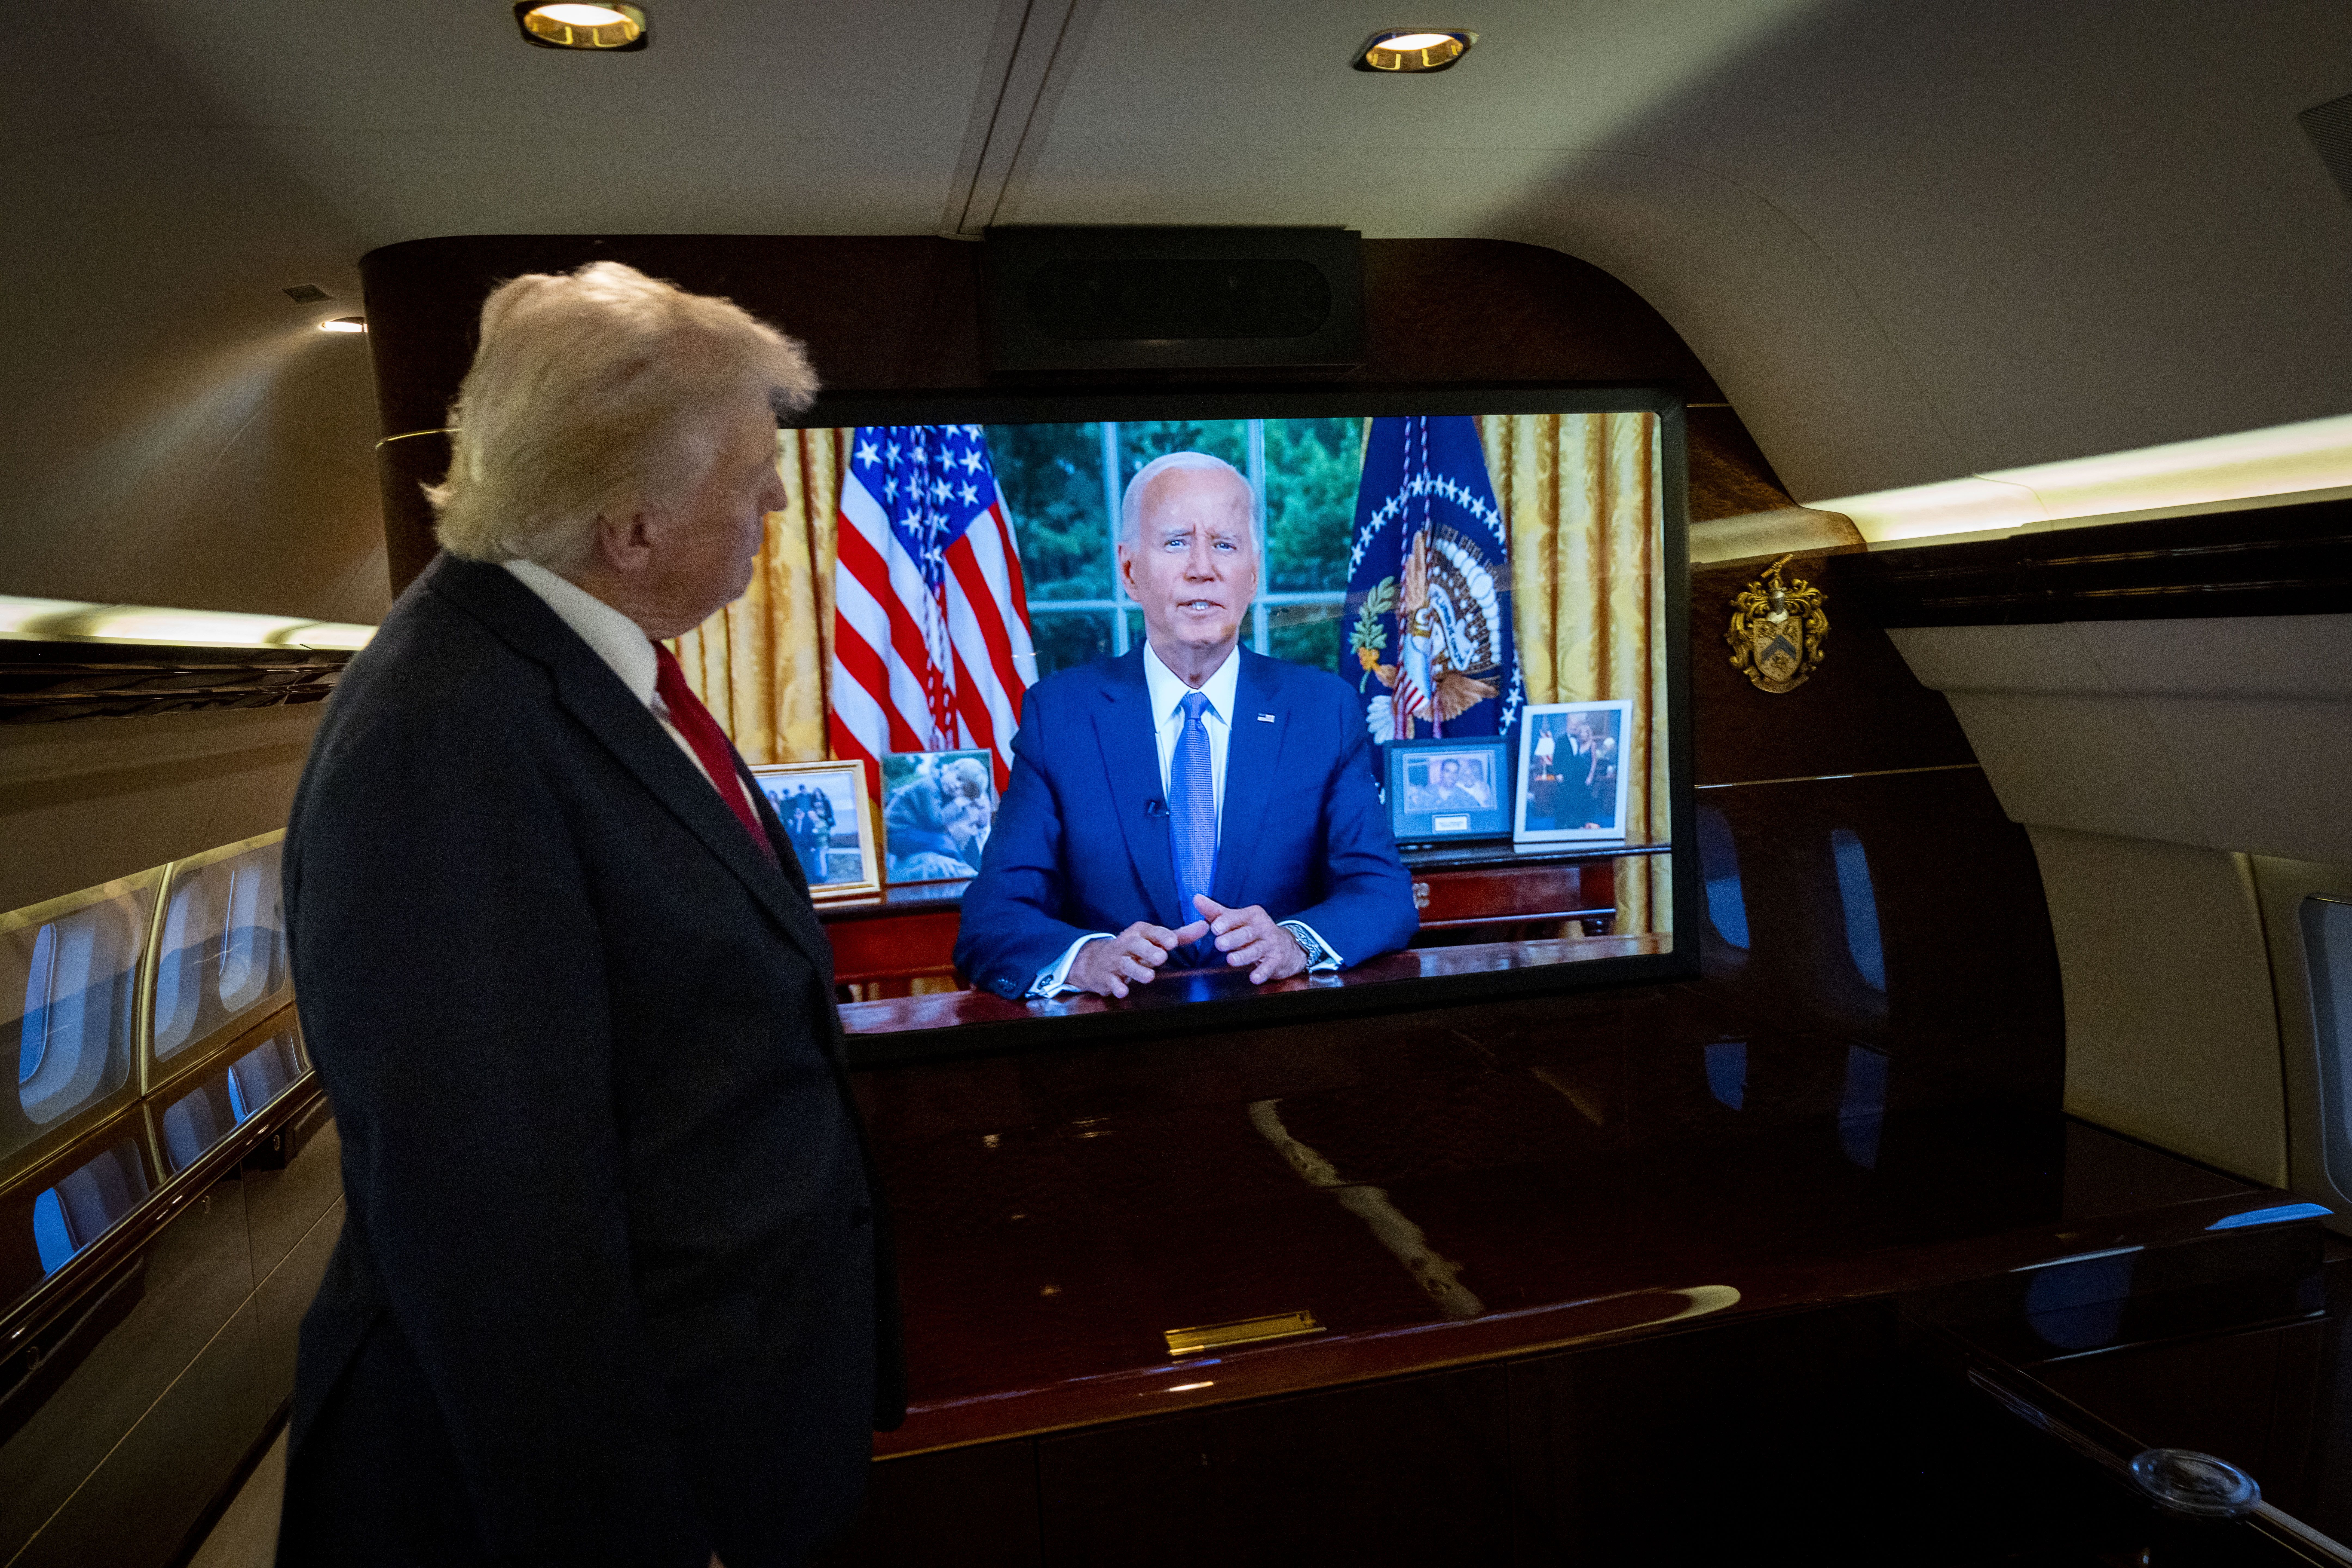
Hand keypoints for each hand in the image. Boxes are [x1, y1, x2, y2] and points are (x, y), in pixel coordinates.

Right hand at [1068, 918, 1209, 997]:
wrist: (1099, 961)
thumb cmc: (1135, 949)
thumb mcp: (1155, 940)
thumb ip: (1180, 935)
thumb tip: (1205, 926)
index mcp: (1140, 933)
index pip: (1151, 932)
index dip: (1161, 936)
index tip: (1172, 942)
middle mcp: (1127, 944)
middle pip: (1137, 945)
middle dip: (1149, 951)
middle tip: (1161, 958)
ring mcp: (1116, 960)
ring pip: (1126, 964)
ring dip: (1137, 970)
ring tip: (1149, 976)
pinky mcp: (1106, 976)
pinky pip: (1110, 981)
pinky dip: (1116, 986)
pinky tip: (1123, 991)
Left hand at [1192, 895, 1306, 984]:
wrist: (1286, 947)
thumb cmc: (1255, 931)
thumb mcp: (1237, 920)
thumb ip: (1216, 912)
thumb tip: (1196, 898)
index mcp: (1251, 916)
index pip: (1237, 917)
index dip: (1226, 922)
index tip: (1214, 927)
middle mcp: (1262, 928)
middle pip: (1246, 933)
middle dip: (1232, 939)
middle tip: (1219, 944)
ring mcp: (1270, 944)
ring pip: (1256, 950)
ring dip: (1244, 956)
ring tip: (1231, 960)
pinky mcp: (1277, 959)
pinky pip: (1269, 966)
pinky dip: (1262, 972)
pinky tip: (1254, 977)